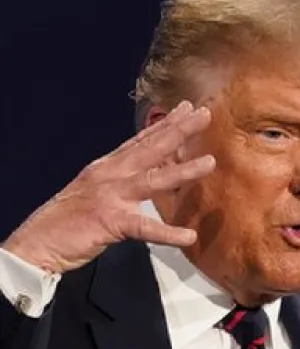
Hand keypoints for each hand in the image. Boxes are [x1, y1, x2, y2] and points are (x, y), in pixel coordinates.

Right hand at [2, 102, 214, 274]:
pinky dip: (166, 233)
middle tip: (205, 114)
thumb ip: (123, 178)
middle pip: (150, 149)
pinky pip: (143, 228)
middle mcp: (110, 175)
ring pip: (152, 180)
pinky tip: (187, 235)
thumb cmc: (70, 218)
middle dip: (178, 131)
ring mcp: (110, 196)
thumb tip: (151, 171)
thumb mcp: (98, 189)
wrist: (39, 240)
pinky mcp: (109, 222)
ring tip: (210, 162)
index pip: (141, 141)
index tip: (187, 108)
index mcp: (108, 167)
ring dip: (182, 171)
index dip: (165, 124)